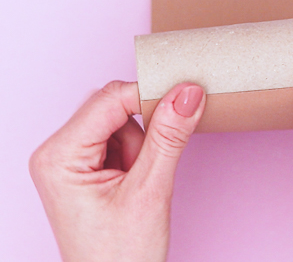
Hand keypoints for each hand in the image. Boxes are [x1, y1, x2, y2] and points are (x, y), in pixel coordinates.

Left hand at [29, 81, 205, 261]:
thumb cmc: (120, 255)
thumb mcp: (150, 190)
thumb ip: (168, 136)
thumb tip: (187, 94)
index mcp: (59, 156)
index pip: (109, 100)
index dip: (149, 98)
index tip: (185, 101)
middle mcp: (57, 153)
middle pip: (112, 108)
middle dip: (143, 132)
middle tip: (152, 164)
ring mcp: (70, 161)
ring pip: (120, 124)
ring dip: (142, 147)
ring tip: (140, 184)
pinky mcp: (85, 169)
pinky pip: (119, 141)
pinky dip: (137, 156)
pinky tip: (136, 183)